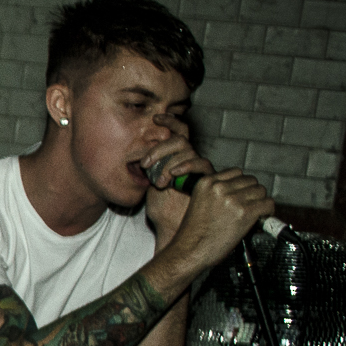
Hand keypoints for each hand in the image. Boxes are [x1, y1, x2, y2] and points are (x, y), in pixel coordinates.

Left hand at [141, 115, 209, 241]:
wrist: (174, 227)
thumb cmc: (162, 210)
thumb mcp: (149, 186)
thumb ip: (149, 170)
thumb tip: (138, 158)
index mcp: (176, 158)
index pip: (177, 132)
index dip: (169, 121)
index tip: (155, 118)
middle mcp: (190, 160)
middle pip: (180, 139)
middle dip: (161, 147)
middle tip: (145, 163)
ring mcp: (199, 168)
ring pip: (188, 150)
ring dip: (170, 160)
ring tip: (159, 179)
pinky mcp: (207, 178)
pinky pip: (200, 164)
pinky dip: (185, 166)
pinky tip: (173, 175)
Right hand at [165, 167, 275, 275]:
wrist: (189, 250)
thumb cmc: (194, 233)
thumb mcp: (199, 202)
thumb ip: (216, 193)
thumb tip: (240, 192)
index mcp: (206, 182)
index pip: (236, 172)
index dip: (242, 185)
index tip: (242, 195)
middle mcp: (219, 187)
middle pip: (251, 180)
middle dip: (252, 193)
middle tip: (249, 206)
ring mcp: (233, 199)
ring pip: (261, 191)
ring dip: (260, 201)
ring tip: (254, 213)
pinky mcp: (244, 212)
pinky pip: (267, 204)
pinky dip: (268, 212)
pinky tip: (260, 219)